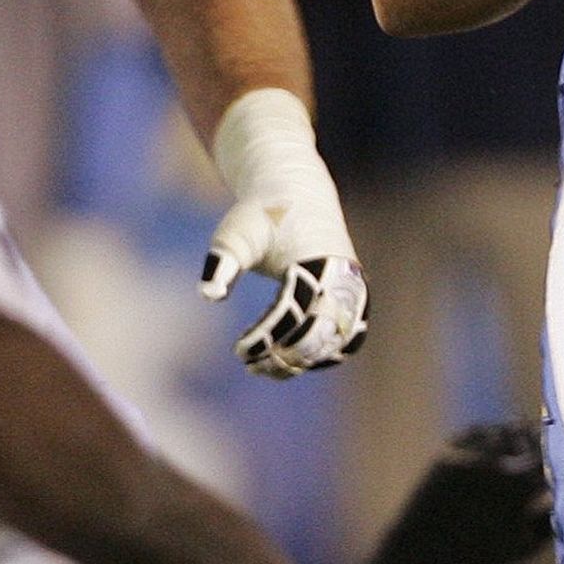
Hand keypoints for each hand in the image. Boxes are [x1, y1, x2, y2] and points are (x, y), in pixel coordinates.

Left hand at [204, 91, 368, 377]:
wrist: (299, 196)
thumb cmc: (261, 216)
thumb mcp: (236, 234)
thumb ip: (222, 262)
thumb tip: (209, 294)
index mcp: (318, 261)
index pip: (296, 314)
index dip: (268, 338)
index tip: (240, 352)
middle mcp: (342, 278)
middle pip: (319, 334)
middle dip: (284, 355)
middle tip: (250, 364)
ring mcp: (353, 289)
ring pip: (335, 341)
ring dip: (302, 360)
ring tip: (264, 368)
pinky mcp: (353, 297)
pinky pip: (344, 336)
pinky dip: (318, 354)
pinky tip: (286, 362)